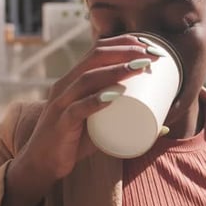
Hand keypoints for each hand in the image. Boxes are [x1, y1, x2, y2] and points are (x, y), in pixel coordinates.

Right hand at [2, 35, 158, 205]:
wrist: (42, 163)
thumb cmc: (75, 140)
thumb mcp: (103, 125)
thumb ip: (128, 122)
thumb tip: (164, 127)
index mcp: (75, 79)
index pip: (98, 50)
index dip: (124, 43)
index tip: (151, 45)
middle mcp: (66, 85)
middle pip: (95, 57)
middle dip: (125, 51)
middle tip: (152, 54)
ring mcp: (61, 103)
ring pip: (88, 79)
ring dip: (116, 70)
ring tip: (141, 66)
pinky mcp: (60, 124)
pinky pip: (78, 109)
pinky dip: (96, 101)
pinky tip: (114, 96)